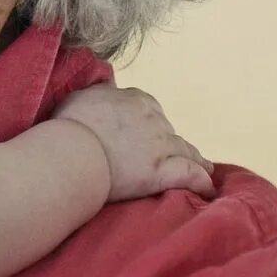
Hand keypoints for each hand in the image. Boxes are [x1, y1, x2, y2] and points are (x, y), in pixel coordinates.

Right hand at [52, 85, 214, 201]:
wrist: (72, 151)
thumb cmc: (69, 124)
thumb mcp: (82, 96)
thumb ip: (100, 93)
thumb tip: (106, 89)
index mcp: (135, 99)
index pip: (151, 108)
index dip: (151, 122)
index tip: (150, 132)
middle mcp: (153, 119)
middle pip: (169, 130)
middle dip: (170, 142)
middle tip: (172, 154)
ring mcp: (160, 145)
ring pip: (186, 150)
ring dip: (195, 158)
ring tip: (204, 168)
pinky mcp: (161, 172)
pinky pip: (190, 175)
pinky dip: (201, 181)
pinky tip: (206, 187)